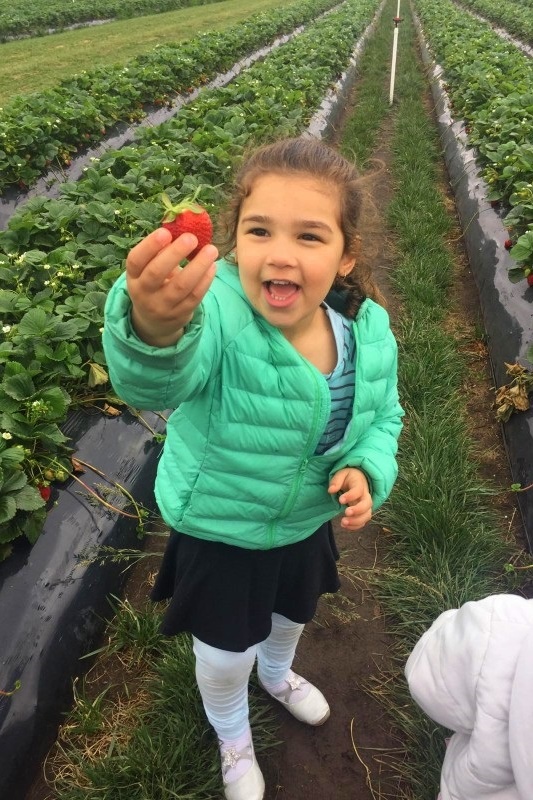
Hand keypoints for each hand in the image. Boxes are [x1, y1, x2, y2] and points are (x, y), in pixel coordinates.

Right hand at [126, 227, 218, 346]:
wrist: (154, 321)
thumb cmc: (154, 285)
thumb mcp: (148, 270)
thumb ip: (160, 252)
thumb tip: (182, 227)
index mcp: (133, 276)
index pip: (136, 260)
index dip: (149, 246)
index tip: (166, 232)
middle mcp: (143, 293)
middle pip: (156, 273)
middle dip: (175, 254)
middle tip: (192, 238)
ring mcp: (162, 306)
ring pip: (181, 287)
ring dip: (198, 266)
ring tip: (211, 250)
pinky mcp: (180, 314)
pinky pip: (195, 297)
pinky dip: (205, 281)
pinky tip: (212, 266)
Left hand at [328, 468, 371, 529]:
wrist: (358, 480)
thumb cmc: (348, 477)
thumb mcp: (341, 474)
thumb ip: (336, 481)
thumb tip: (331, 490)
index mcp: (360, 484)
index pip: (358, 490)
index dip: (351, 496)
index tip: (340, 500)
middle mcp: (365, 495)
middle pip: (367, 504)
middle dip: (358, 510)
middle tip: (346, 512)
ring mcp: (365, 505)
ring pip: (367, 515)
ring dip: (356, 521)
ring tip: (343, 522)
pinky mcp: (363, 512)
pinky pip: (363, 521)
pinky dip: (355, 526)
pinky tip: (345, 526)